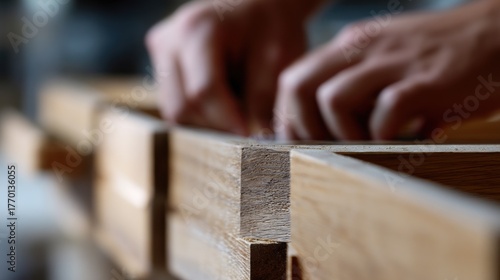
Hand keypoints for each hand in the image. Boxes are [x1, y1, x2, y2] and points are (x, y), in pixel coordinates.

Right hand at [146, 0, 321, 134]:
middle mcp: (169, 39)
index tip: (251, 134)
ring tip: (235, 110)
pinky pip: (173, 104)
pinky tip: (222, 102)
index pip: (203, 92)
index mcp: (197, 30)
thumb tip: (256, 138)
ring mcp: (160, 50)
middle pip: (182, 107)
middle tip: (246, 126)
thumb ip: (264, 96)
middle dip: (216, 125)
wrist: (257, 4)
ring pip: (174, 111)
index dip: (228, 120)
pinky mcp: (160, 62)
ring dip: (206, 121)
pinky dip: (198, 113)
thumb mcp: (278, 56)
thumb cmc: (271, 26)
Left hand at [275, 0, 499, 140]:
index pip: (293, 78)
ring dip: (341, 135)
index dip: (287, 115)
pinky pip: (385, 113)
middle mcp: (363, 49)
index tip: (298, 141)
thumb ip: (352, 83)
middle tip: (322, 148)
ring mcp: (393, 63)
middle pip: (299, 86)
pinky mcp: (426, 82)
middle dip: (302, 127)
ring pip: (333, 100)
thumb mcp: (383, 57)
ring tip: (364, 144)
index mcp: (350, 45)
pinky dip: (385, 136)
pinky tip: (402, 138)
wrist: (496, 33)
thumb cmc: (434, 55)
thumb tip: (319, 125)